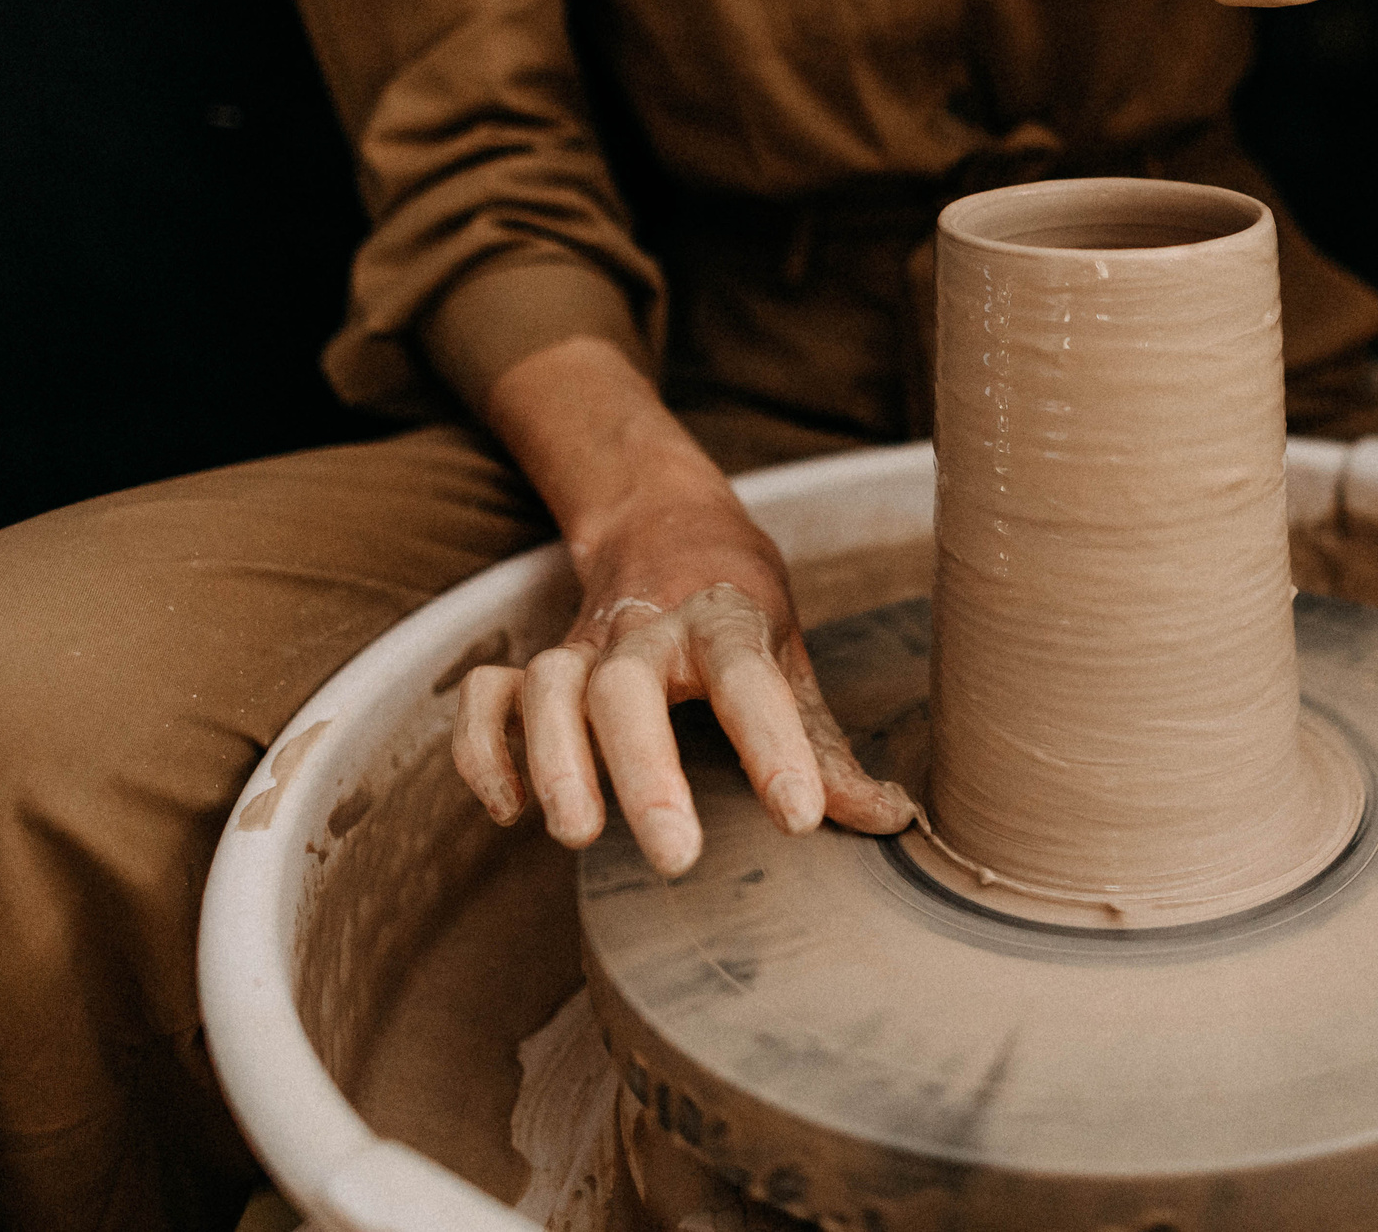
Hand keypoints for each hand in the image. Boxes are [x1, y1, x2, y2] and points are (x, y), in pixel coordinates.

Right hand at [450, 336, 913, 875]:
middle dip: (644, 770)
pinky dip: (485, 751)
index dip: (774, 746)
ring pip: (549, 687)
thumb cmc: (738, 609)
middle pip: (627, 686)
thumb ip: (825, 746)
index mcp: (725, 619)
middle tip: (676, 855)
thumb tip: (892, 820)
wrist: (665, 522)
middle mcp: (646, 629)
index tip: (800, 818)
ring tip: (578, 835)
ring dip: (555, 760)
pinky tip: (510, 813)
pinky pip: (486, 698)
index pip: (748, 676)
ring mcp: (581, 644)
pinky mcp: (531, 664)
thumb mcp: (791, 659)